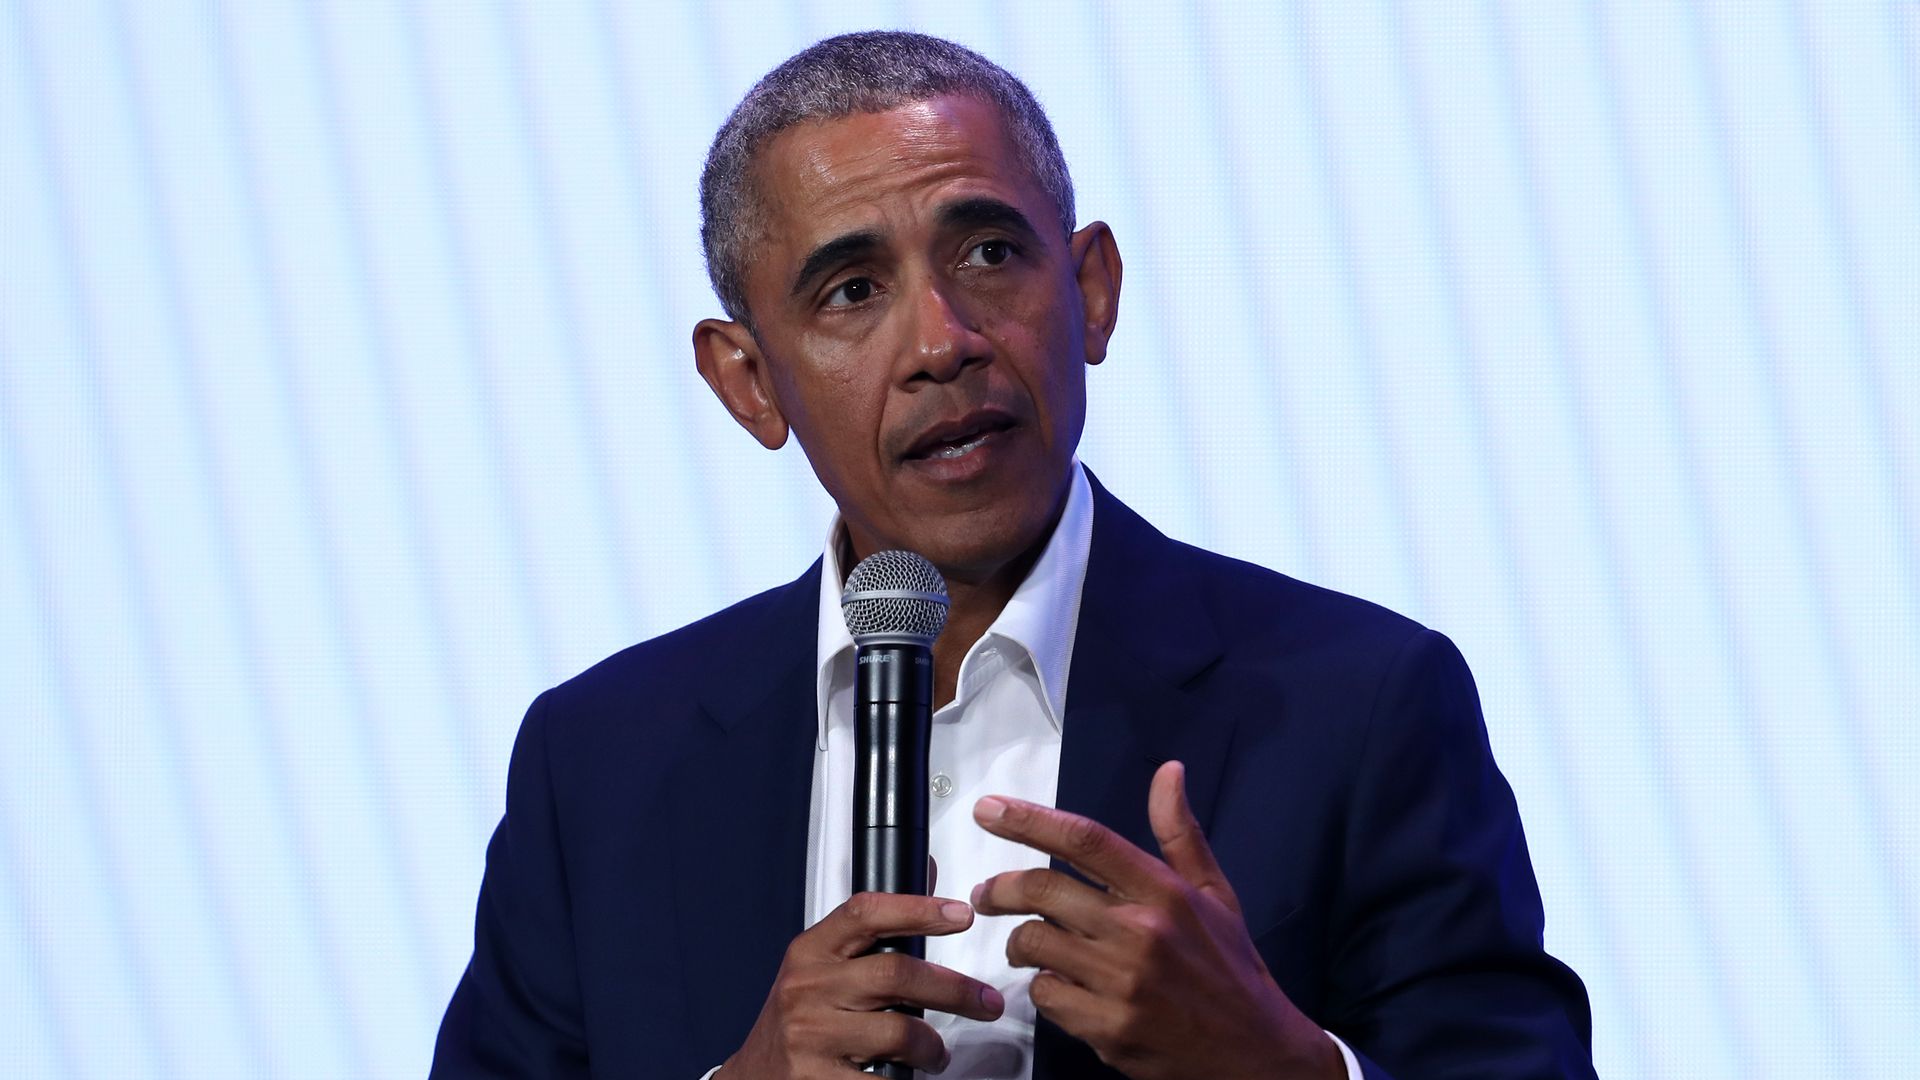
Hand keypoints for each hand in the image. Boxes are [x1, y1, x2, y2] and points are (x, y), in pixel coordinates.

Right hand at [719, 890, 1005, 1078]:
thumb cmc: (799, 1023)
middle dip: (954, 990)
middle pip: (896, 974)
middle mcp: (807, 989)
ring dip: (932, 1046)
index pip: (865, 913)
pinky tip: (906, 1077)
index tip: (959, 913)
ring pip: (899, 1031)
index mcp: (810, 953)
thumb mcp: (822, 969)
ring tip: (936, 1053)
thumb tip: (924, 874)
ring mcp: (810, 1036)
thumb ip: (870, 933)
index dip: (917, 908)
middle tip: (984, 1002)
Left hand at [969, 761, 1341, 1079]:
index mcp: (1165, 891)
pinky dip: (1042, 987)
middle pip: (1042, 890)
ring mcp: (1122, 983)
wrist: (1255, 1052)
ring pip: (1033, 944)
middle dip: (999, 889)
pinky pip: (1045, 995)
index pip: (1086, 841)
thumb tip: (1169, 771)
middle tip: (988, 894)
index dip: (1029, 820)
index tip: (989, 808)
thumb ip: (1181, 833)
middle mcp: (1141, 931)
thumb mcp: (1215, 894)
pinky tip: (1059, 985)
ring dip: (1018, 941)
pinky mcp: (1108, 1029)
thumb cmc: (1230, 966)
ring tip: (1025, 943)